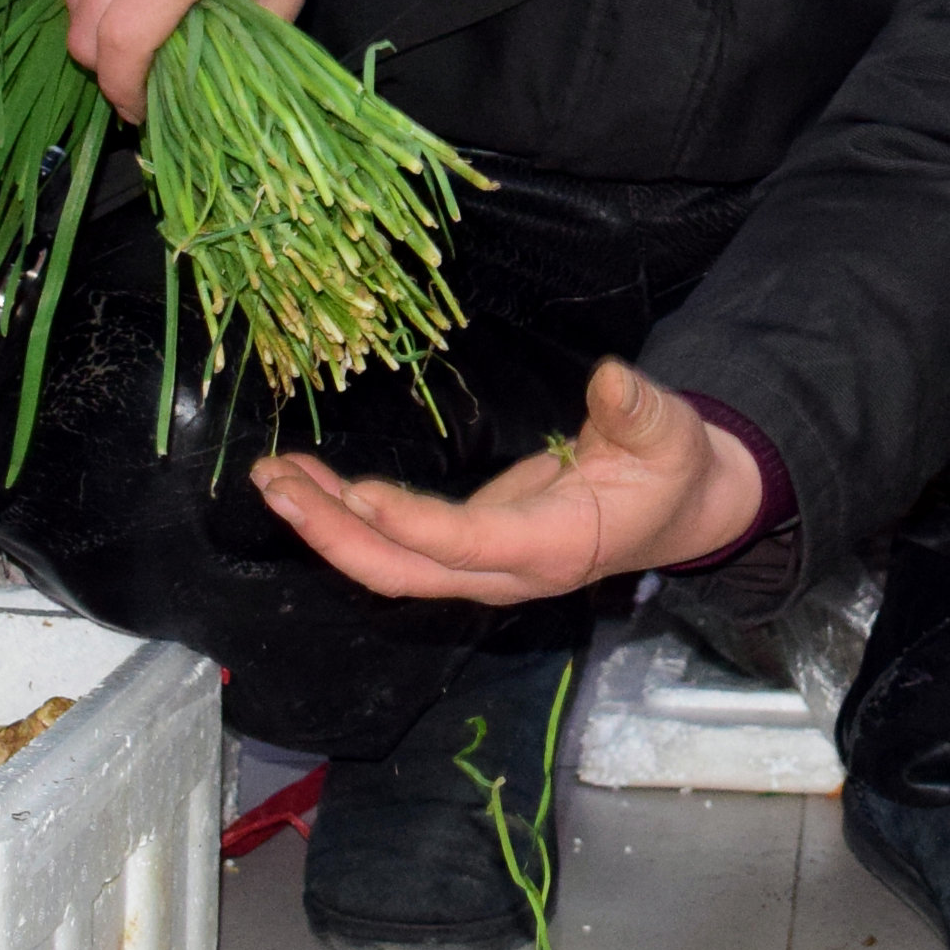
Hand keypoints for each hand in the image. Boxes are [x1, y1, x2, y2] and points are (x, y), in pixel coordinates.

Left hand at [247, 358, 770, 605]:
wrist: (677, 509)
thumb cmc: (671, 467)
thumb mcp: (669, 432)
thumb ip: (639, 410)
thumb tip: (610, 377)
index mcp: (553, 547)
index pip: (470, 546)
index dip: (414, 526)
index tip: (360, 492)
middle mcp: (506, 570)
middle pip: (405, 572)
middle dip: (336, 536)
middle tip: (278, 488)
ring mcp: (480, 564)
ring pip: (389, 564)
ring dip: (327, 526)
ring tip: (273, 479)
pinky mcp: (465, 546)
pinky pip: (395, 545)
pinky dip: (346, 516)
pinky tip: (308, 483)